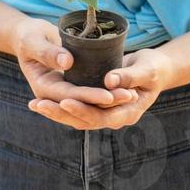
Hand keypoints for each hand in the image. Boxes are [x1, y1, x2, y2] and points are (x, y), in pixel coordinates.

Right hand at [10, 16, 136, 111]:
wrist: (28, 37)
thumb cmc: (28, 36)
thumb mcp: (33, 40)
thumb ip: (47, 52)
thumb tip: (67, 62)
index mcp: (43, 88)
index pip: (69, 96)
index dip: (89, 96)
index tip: (108, 95)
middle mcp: (56, 96)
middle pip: (83, 104)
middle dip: (106, 102)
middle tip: (130, 95)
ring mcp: (66, 92)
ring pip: (90, 103)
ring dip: (111, 100)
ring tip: (133, 94)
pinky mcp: (75, 85)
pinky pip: (92, 94)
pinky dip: (108, 93)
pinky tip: (126, 88)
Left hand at [28, 47, 167, 129]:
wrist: (155, 70)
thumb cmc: (154, 68)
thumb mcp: (146, 69)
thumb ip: (129, 76)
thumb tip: (109, 81)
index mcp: (128, 113)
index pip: (100, 116)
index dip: (82, 110)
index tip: (64, 100)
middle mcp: (114, 118)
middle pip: (83, 121)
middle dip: (60, 113)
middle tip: (38, 104)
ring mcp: (105, 113)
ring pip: (77, 117)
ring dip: (56, 112)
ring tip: (34, 105)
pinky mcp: (96, 104)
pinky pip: (76, 108)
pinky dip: (60, 105)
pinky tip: (42, 99)